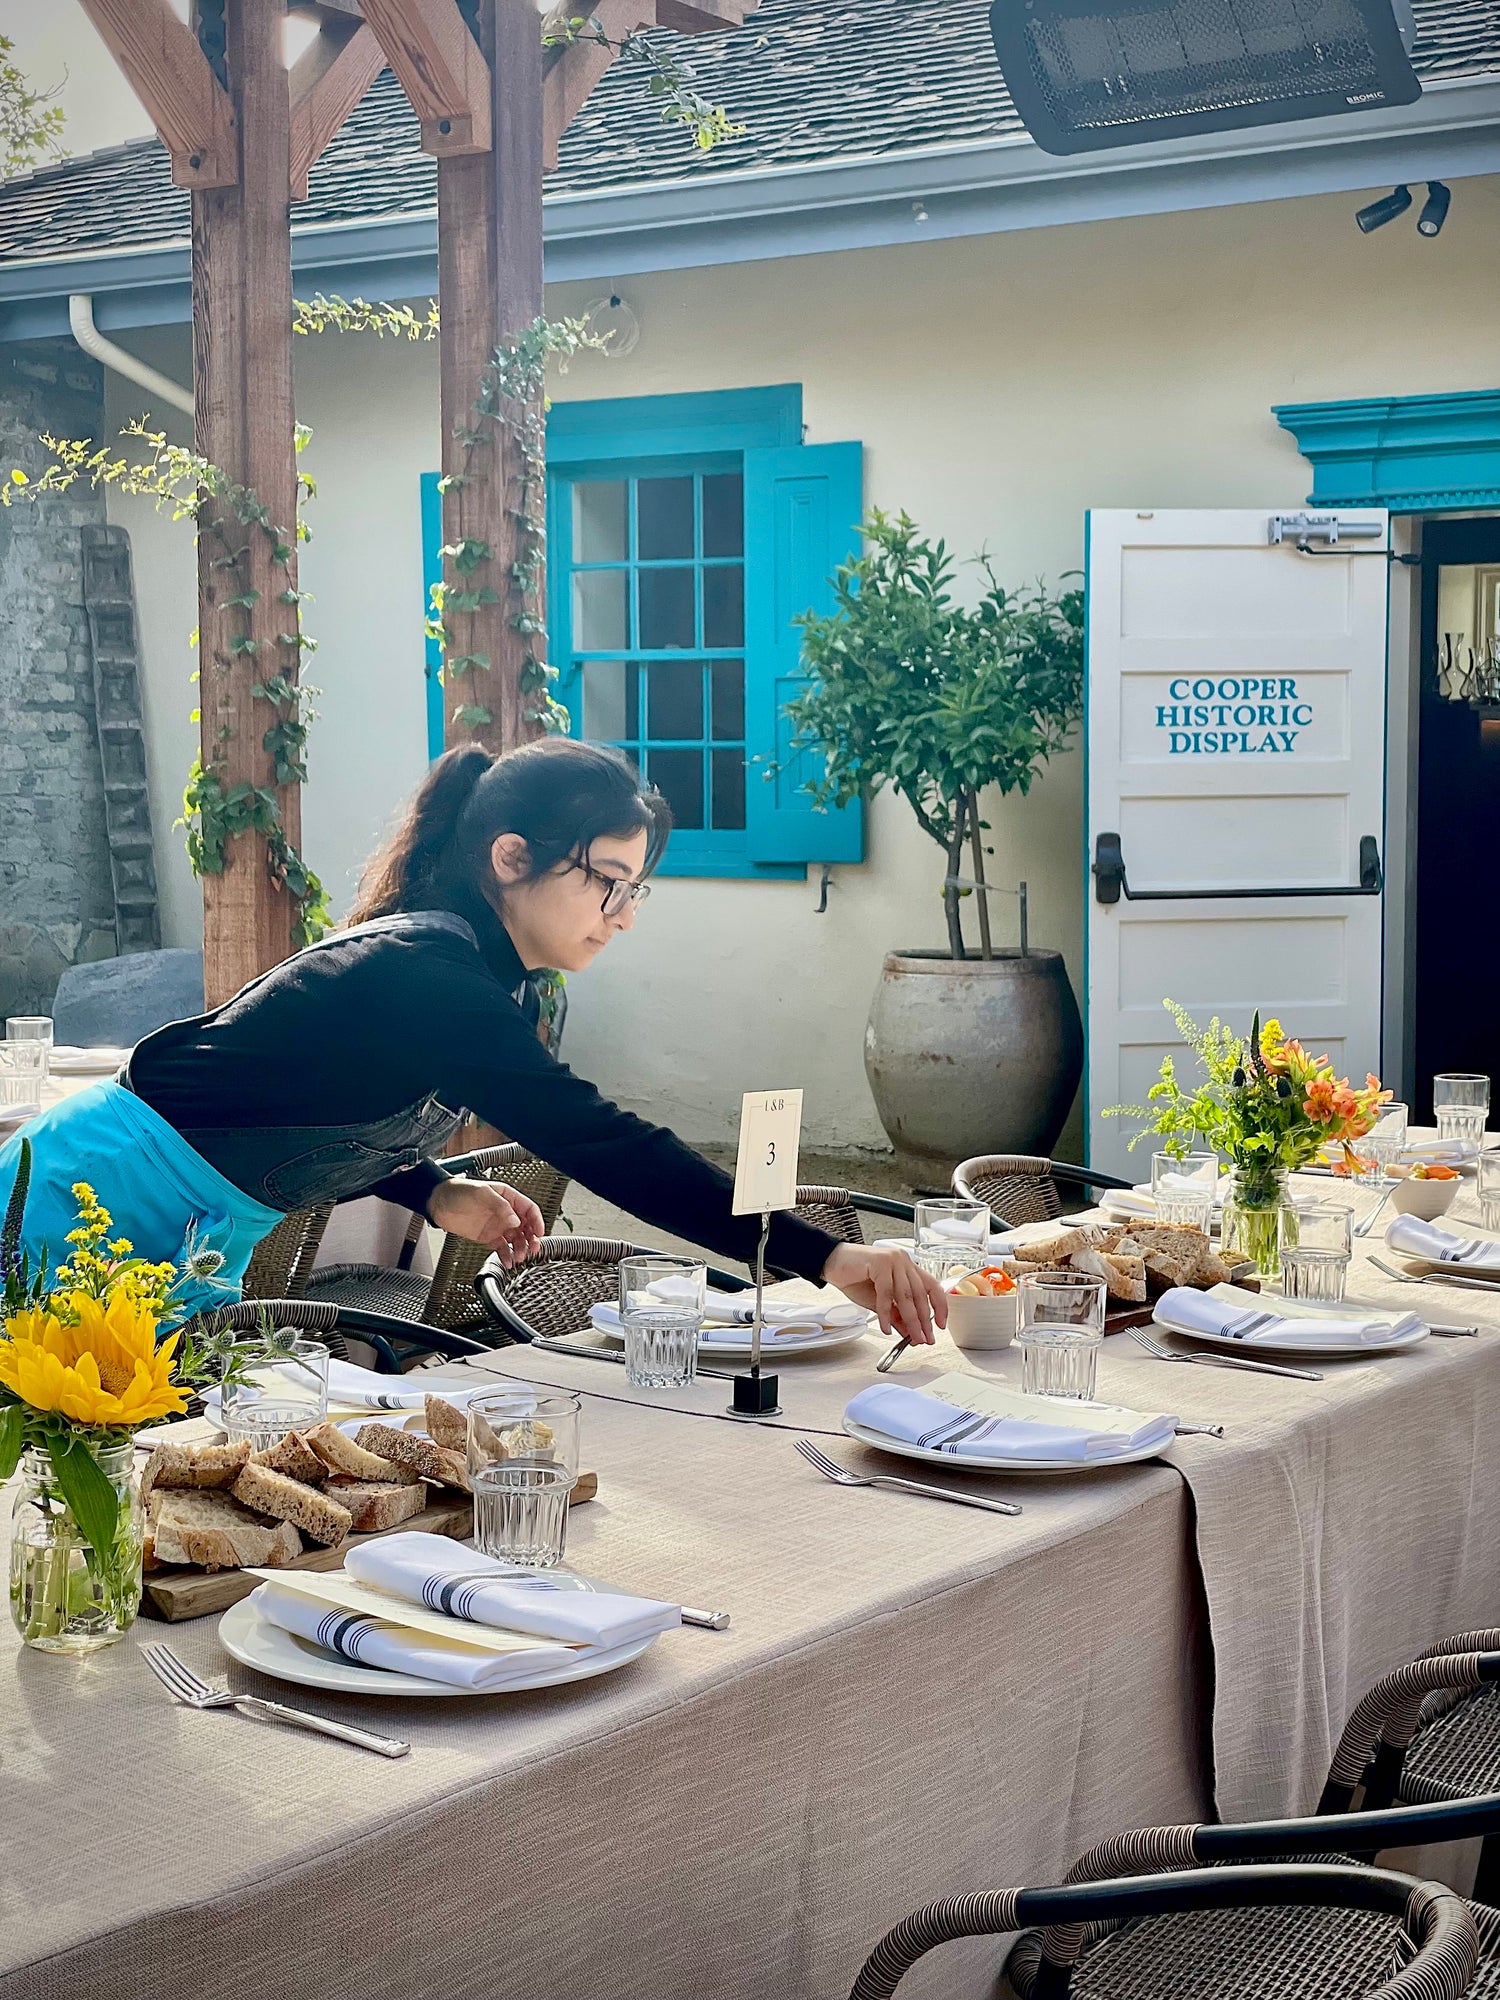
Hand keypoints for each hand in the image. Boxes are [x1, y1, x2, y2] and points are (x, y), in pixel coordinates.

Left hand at [426, 1178, 544, 1266]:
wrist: (439, 1203)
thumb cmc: (458, 1191)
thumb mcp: (481, 1193)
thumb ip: (501, 1206)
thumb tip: (516, 1220)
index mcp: (507, 1197)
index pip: (529, 1209)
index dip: (537, 1221)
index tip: (539, 1233)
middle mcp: (505, 1212)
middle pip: (526, 1226)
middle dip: (532, 1238)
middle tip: (533, 1248)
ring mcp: (497, 1226)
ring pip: (516, 1239)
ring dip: (520, 1248)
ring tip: (519, 1256)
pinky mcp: (488, 1237)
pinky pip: (502, 1248)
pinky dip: (506, 1255)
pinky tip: (508, 1261)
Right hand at [821, 1243, 947, 1343]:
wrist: (830, 1263)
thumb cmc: (854, 1278)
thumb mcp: (879, 1302)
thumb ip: (896, 1315)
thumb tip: (911, 1333)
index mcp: (907, 1267)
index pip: (932, 1286)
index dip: (939, 1306)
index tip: (940, 1325)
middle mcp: (903, 1261)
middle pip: (920, 1294)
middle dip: (923, 1320)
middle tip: (924, 1338)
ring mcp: (893, 1260)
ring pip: (906, 1295)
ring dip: (910, 1320)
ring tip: (911, 1337)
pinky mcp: (880, 1263)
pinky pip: (887, 1294)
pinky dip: (886, 1313)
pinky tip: (885, 1327)